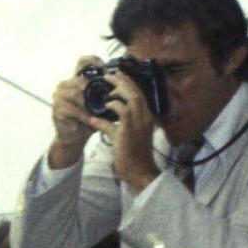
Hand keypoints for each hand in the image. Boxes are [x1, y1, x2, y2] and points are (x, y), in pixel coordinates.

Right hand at [48, 55, 101, 166]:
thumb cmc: (88, 117)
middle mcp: (64, 85)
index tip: (106, 70)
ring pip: (76, 94)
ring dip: (89, 104)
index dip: (94, 61)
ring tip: (99, 112)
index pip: (83, 62)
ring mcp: (58, 96)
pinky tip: (90, 121)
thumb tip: (124, 78)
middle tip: (107, 98)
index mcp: (75, 78)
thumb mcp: (99, 102)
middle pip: (80, 80)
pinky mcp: (56, 109)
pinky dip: (83, 115)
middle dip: (95, 90)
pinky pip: (71, 109)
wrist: (75, 137)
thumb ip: (106, 90)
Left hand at [97, 68, 158, 191]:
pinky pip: (119, 115)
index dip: (128, 83)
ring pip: (130, 99)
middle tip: (109, 75)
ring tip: (106, 90)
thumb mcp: (126, 136)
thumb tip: (100, 118)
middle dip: (122, 81)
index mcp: (146, 116)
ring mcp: (137, 124)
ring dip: (117, 92)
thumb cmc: (132, 155)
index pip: (139, 93)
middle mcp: (145, 117)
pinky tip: (100, 111)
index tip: (117, 76)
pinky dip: (109, 110)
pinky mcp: (127, 133)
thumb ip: (116, 124)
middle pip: (135, 92)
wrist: (139, 172)